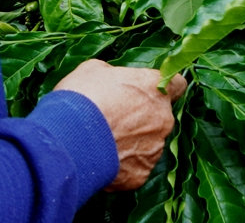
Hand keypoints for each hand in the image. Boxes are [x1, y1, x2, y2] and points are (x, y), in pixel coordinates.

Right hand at [54, 60, 187, 189]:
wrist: (67, 138)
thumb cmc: (82, 98)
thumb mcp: (95, 70)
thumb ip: (114, 75)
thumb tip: (113, 81)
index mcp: (155, 89)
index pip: (177, 85)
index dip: (163, 89)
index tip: (148, 93)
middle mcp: (163, 119)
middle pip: (160, 118)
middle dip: (142, 119)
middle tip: (114, 121)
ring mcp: (154, 149)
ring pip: (148, 145)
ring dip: (132, 144)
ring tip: (103, 143)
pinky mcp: (141, 174)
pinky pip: (135, 168)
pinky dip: (122, 166)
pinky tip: (101, 159)